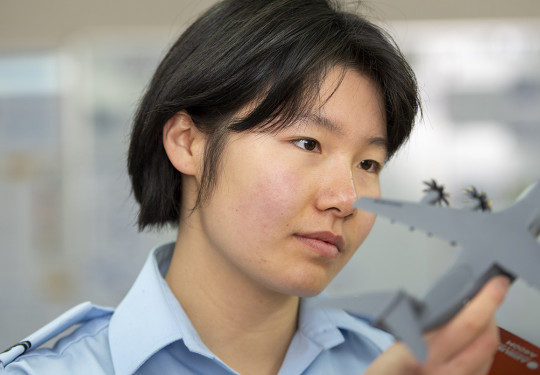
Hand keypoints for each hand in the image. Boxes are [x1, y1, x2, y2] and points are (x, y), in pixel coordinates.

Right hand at [365, 276, 510, 374]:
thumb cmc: (386, 374)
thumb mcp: (393, 347)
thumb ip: (419, 329)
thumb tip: (448, 307)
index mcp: (421, 355)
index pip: (466, 324)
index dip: (486, 301)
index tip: (495, 283)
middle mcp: (442, 372)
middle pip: (486, 339)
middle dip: (492, 313)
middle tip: (489, 296)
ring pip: (489, 355)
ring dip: (489, 332)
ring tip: (478, 318)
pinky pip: (483, 370)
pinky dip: (483, 352)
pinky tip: (472, 344)